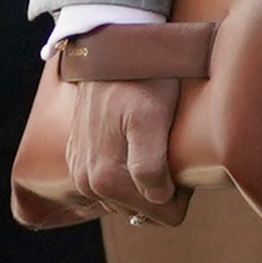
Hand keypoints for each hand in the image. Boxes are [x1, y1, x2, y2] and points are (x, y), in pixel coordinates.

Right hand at [64, 72, 189, 226]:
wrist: (107, 48)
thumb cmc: (140, 79)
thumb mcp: (151, 117)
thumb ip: (149, 165)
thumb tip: (155, 199)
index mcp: (106, 179)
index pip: (165, 214)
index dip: (183, 188)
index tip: (183, 155)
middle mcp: (88, 183)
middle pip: (147, 208)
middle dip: (164, 184)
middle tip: (169, 143)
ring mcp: (80, 172)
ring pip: (132, 197)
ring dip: (146, 177)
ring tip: (152, 140)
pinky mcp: (78, 158)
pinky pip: (114, 183)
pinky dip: (129, 168)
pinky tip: (134, 142)